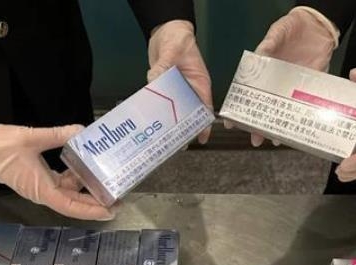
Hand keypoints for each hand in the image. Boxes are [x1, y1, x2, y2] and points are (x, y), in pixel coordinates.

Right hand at [0, 124, 114, 219]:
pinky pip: (61, 182)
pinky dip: (75, 178)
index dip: (91, 210)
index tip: (110, 211)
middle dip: (95, 202)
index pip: (70, 206)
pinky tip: (86, 168)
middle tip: (118, 199)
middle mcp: (42, 192)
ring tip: (107, 184)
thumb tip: (81, 130)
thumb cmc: (0, 146)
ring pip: (68, 192)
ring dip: (86, 190)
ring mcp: (40, 186)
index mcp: (41, 189)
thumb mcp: (31, 137)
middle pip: (73, 203)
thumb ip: (58, 135)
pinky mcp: (38, 178)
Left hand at [148, 20, 212, 143]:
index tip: (202, 137)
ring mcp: (176, 89)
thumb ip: (163, 65)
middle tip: (178, 143)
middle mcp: (189, 89)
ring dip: (170, 122)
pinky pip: (161, 101)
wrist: (166, 30)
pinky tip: (151, 119)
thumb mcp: (172, 50)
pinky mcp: (164, 87)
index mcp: (199, 82)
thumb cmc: (178, 38)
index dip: (204, 124)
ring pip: (174, 110)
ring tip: (163, 136)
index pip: (205, 107)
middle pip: (189, 113)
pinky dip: (157, 110)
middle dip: (185, 128)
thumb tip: (154, 78)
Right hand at [244, 6, 339, 146]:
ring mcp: (293, 87)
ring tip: (274, 140)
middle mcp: (277, 83)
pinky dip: (300, 117)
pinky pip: (305, 105)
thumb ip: (269, 44)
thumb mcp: (277, 33)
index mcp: (265, 72)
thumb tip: (260, 54)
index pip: (248, 93)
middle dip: (259, 125)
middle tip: (255, 139)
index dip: (239, 108)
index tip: (231, 123)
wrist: (317, 26)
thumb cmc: (292, 28)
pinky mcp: (311, 86)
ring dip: (279, 126)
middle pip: (266, 108)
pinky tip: (297, 127)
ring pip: (284, 111)